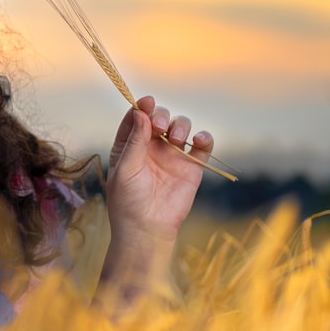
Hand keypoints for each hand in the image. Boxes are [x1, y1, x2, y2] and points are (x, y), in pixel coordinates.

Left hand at [105, 95, 212, 246]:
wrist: (147, 228)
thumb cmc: (128, 200)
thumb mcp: (125, 168)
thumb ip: (134, 141)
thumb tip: (140, 113)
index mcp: (130, 145)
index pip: (136, 118)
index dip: (142, 107)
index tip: (148, 102)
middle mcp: (151, 146)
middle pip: (160, 118)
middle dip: (162, 116)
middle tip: (160, 128)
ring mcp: (172, 155)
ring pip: (181, 127)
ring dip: (180, 125)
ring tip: (176, 139)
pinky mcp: (192, 166)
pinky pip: (202, 146)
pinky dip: (204, 138)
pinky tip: (198, 140)